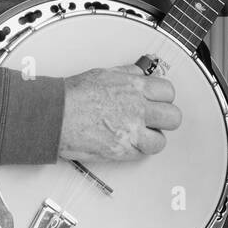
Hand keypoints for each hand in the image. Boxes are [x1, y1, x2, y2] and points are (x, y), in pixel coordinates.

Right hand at [58, 63, 180, 162]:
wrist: (54, 115)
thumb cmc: (72, 95)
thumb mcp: (103, 74)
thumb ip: (126, 74)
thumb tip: (139, 72)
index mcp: (134, 86)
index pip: (168, 92)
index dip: (164, 98)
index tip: (158, 101)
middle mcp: (137, 108)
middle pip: (173, 117)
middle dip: (165, 119)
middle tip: (155, 120)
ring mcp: (132, 131)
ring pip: (161, 141)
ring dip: (153, 138)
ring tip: (141, 135)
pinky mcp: (122, 150)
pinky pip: (143, 154)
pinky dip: (137, 151)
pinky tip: (127, 143)